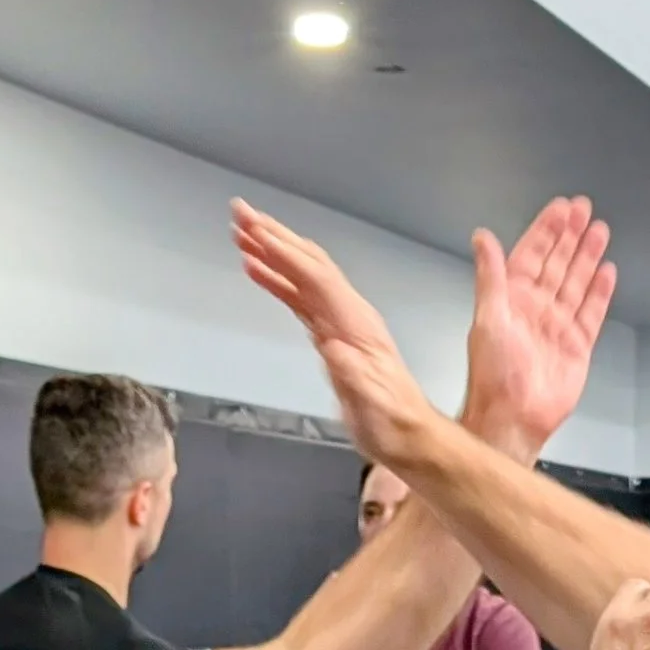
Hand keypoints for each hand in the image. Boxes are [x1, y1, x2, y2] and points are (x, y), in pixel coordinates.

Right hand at [231, 201, 435, 469]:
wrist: (409, 436)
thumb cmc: (392, 424)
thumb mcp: (374, 405)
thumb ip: (353, 375)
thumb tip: (333, 347)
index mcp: (357, 323)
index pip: (316, 276)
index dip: (284, 252)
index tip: (254, 230)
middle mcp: (349, 313)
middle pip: (309, 263)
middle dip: (274, 235)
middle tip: (240, 212)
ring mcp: (341, 322)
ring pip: (302, 275)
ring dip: (272, 252)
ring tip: (240, 232)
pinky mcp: (331, 335)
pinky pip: (300, 298)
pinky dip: (277, 280)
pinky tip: (257, 270)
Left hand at [461, 197, 616, 457]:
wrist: (514, 418)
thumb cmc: (494, 376)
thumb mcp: (488, 318)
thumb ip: (490, 276)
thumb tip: (482, 239)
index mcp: (512, 300)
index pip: (532, 254)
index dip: (546, 230)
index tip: (560, 209)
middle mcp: (535, 310)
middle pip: (557, 263)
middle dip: (570, 236)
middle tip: (584, 209)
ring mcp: (557, 327)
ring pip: (576, 282)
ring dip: (587, 257)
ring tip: (600, 231)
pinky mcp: (576, 346)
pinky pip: (591, 313)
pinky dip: (599, 292)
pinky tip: (606, 273)